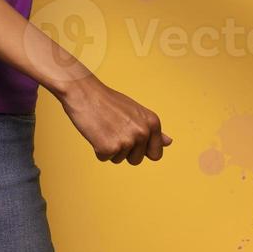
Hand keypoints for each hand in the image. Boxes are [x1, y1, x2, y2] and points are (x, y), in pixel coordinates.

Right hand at [55, 76, 171, 165]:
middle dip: (124, 150)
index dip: (142, 150)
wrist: (83, 91)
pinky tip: (95, 131)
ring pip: (119, 159)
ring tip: (104, 127)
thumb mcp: (136, 112)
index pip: (156, 154)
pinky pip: (104, 158)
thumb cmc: (107, 101)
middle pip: (136, 160)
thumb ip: (152, 129)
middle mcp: (143, 132)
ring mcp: (127, 141)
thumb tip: (169, 142)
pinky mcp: (109, 148)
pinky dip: (97, 148)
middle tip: (113, 129)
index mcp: (153, 123)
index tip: (130, 138)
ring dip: (109, 148)